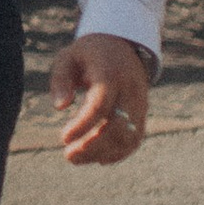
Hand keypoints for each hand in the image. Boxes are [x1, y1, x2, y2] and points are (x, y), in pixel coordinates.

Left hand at [52, 33, 150, 166]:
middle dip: (93, 146)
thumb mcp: (68, 57)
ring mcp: (140, 103)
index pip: (100, 105)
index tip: (63, 138)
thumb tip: (60, 106)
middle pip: (117, 126)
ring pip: (128, 137)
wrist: (123, 45)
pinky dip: (119, 153)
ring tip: (77, 158)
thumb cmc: (89, 54)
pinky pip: (135, 139)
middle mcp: (130, 90)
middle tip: (68, 156)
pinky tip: (98, 159)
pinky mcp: (143, 113)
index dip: (82, 125)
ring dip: (103, 153)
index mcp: (110, 74)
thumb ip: (60, 79)